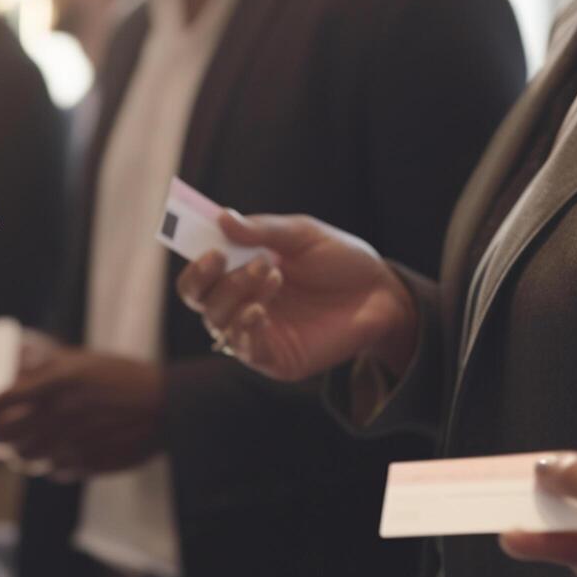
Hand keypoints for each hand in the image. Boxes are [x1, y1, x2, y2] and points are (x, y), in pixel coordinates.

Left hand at [0, 344, 165, 479]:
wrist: (167, 405)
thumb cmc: (121, 376)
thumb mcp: (81, 361)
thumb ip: (44, 367)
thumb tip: (11, 370)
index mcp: (56, 383)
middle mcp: (60, 415)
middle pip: (3, 437)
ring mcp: (74, 444)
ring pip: (24, 459)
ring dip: (20, 452)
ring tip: (29, 441)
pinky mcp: (87, 465)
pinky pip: (53, 471)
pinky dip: (50, 464)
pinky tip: (62, 450)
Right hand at [174, 211, 417, 382]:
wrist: (381, 293)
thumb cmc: (340, 260)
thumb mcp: (303, 234)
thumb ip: (263, 230)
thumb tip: (221, 217)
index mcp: (239, 271)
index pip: (199, 275)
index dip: (196, 265)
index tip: (211, 250)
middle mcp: (240, 303)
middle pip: (199, 300)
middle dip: (217, 280)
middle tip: (253, 261)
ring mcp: (255, 331)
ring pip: (217, 321)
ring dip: (238, 295)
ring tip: (275, 275)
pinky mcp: (274, 358)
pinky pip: (242, 348)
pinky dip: (244, 327)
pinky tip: (260, 310)